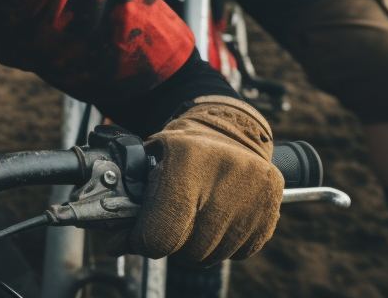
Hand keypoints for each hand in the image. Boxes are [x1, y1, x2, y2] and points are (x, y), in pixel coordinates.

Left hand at [110, 95, 282, 264]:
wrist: (233, 131)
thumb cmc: (184, 147)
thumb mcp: (151, 157)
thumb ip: (133, 196)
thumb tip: (116, 240)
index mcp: (189, 159)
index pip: (161, 233)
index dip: (141, 242)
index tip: (133, 238)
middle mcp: (227, 176)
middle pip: (188, 250)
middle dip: (169, 245)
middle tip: (162, 228)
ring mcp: (254, 195)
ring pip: (213, 255)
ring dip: (195, 248)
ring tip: (189, 222)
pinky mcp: (271, 210)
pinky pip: (239, 253)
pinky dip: (222, 246)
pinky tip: (214, 221)